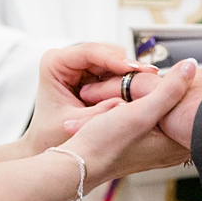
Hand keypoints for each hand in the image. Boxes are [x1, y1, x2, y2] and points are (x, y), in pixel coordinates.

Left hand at [22, 43, 155, 154]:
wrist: (51, 148)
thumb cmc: (51, 136)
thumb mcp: (76, 122)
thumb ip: (100, 110)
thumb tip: (126, 101)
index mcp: (54, 64)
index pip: (89, 52)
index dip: (115, 59)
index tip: (135, 69)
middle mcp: (66, 60)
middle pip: (103, 52)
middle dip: (127, 64)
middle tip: (150, 74)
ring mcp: (79, 66)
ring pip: (112, 60)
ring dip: (129, 71)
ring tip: (150, 80)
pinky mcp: (91, 75)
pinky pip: (113, 71)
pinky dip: (127, 78)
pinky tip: (142, 85)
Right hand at [61, 59, 199, 180]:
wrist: (76, 165)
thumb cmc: (106, 145)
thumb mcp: (141, 112)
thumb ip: (170, 89)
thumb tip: (191, 65)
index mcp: (178, 145)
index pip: (192, 107)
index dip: (178, 88)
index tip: (155, 86)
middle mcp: (171, 149)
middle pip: (172, 108)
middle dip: (150, 97)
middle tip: (125, 104)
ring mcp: (155, 147)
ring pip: (152, 110)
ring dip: (135, 102)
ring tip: (114, 110)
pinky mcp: (139, 143)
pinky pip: (138, 116)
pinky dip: (126, 110)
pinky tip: (111, 112)